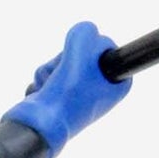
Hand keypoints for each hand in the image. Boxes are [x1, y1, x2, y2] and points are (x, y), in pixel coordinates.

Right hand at [1, 21, 129, 157]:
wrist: (41, 126)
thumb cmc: (67, 92)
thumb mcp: (82, 49)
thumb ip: (85, 31)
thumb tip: (82, 33)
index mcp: (117, 83)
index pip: (107, 48)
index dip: (90, 49)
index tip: (83, 61)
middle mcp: (101, 89)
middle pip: (81, 51)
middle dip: (65, 58)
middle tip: (66, 73)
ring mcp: (79, 94)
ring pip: (62, 61)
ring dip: (50, 69)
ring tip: (52, 86)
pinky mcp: (59, 97)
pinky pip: (49, 76)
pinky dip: (42, 81)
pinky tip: (43, 93)